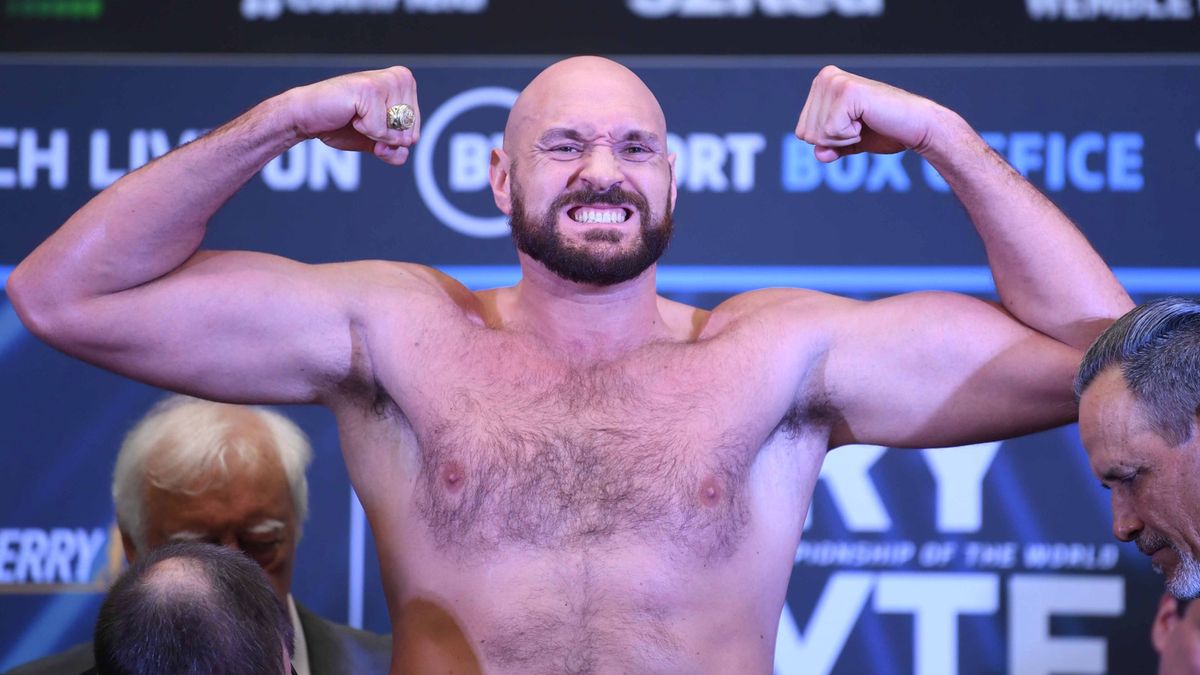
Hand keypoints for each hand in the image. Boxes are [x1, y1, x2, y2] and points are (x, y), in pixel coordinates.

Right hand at [283, 66, 419, 165]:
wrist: (307, 117)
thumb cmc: (341, 124)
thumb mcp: (377, 143)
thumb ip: (397, 150)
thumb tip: (403, 145)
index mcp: (406, 86)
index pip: (415, 133)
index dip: (391, 142)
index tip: (370, 125)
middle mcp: (401, 78)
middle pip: (409, 133)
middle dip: (383, 139)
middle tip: (361, 121)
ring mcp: (387, 81)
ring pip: (397, 131)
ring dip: (373, 134)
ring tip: (356, 115)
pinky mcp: (371, 89)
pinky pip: (380, 130)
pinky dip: (364, 131)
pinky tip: (350, 113)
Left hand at [795, 66, 940, 163]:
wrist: (916, 126)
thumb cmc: (886, 130)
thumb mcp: (848, 142)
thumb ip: (829, 147)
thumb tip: (819, 154)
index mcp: (822, 85)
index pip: (802, 131)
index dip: (828, 141)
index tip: (854, 127)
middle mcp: (825, 78)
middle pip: (806, 133)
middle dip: (835, 140)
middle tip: (861, 125)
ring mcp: (835, 82)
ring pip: (818, 133)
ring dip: (844, 138)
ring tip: (865, 122)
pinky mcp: (846, 91)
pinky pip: (832, 131)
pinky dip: (851, 136)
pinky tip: (868, 120)